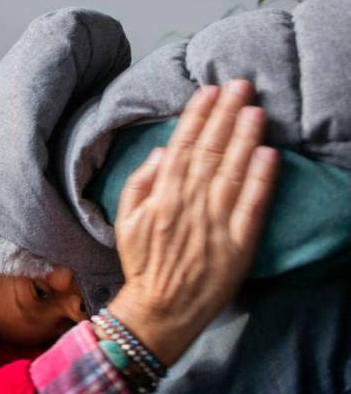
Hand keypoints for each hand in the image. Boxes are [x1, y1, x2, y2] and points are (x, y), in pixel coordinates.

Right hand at [108, 80, 278, 366]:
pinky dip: (261, 179)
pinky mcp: (238, 244)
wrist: (160, 309)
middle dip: (226, 115)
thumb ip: (140, 182)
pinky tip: (269, 154)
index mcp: (162, 196)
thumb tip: (163, 150)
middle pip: (210, 151)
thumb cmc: (143, 262)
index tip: (209, 90)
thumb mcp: (125, 220)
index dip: (197, 116)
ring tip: (256, 109)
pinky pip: (252, 206)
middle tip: (241, 85)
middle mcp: (189, 204)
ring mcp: (215, 223)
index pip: (183, 146)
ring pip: (232, 172)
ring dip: (245, 138)